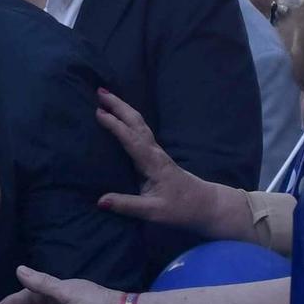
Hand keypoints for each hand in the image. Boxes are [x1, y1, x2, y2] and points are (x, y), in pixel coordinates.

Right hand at [93, 89, 247, 237]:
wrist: (205, 204)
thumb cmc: (180, 208)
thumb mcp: (153, 212)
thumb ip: (127, 206)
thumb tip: (100, 201)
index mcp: (153, 163)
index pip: (131, 139)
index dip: (115, 125)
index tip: (98, 112)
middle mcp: (155, 152)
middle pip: (137, 122)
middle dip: (119, 105)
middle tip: (100, 91)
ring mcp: (156, 151)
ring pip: (139, 123)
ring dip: (123, 108)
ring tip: (106, 96)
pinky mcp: (156, 154)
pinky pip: (140, 130)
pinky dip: (128, 118)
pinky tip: (120, 115)